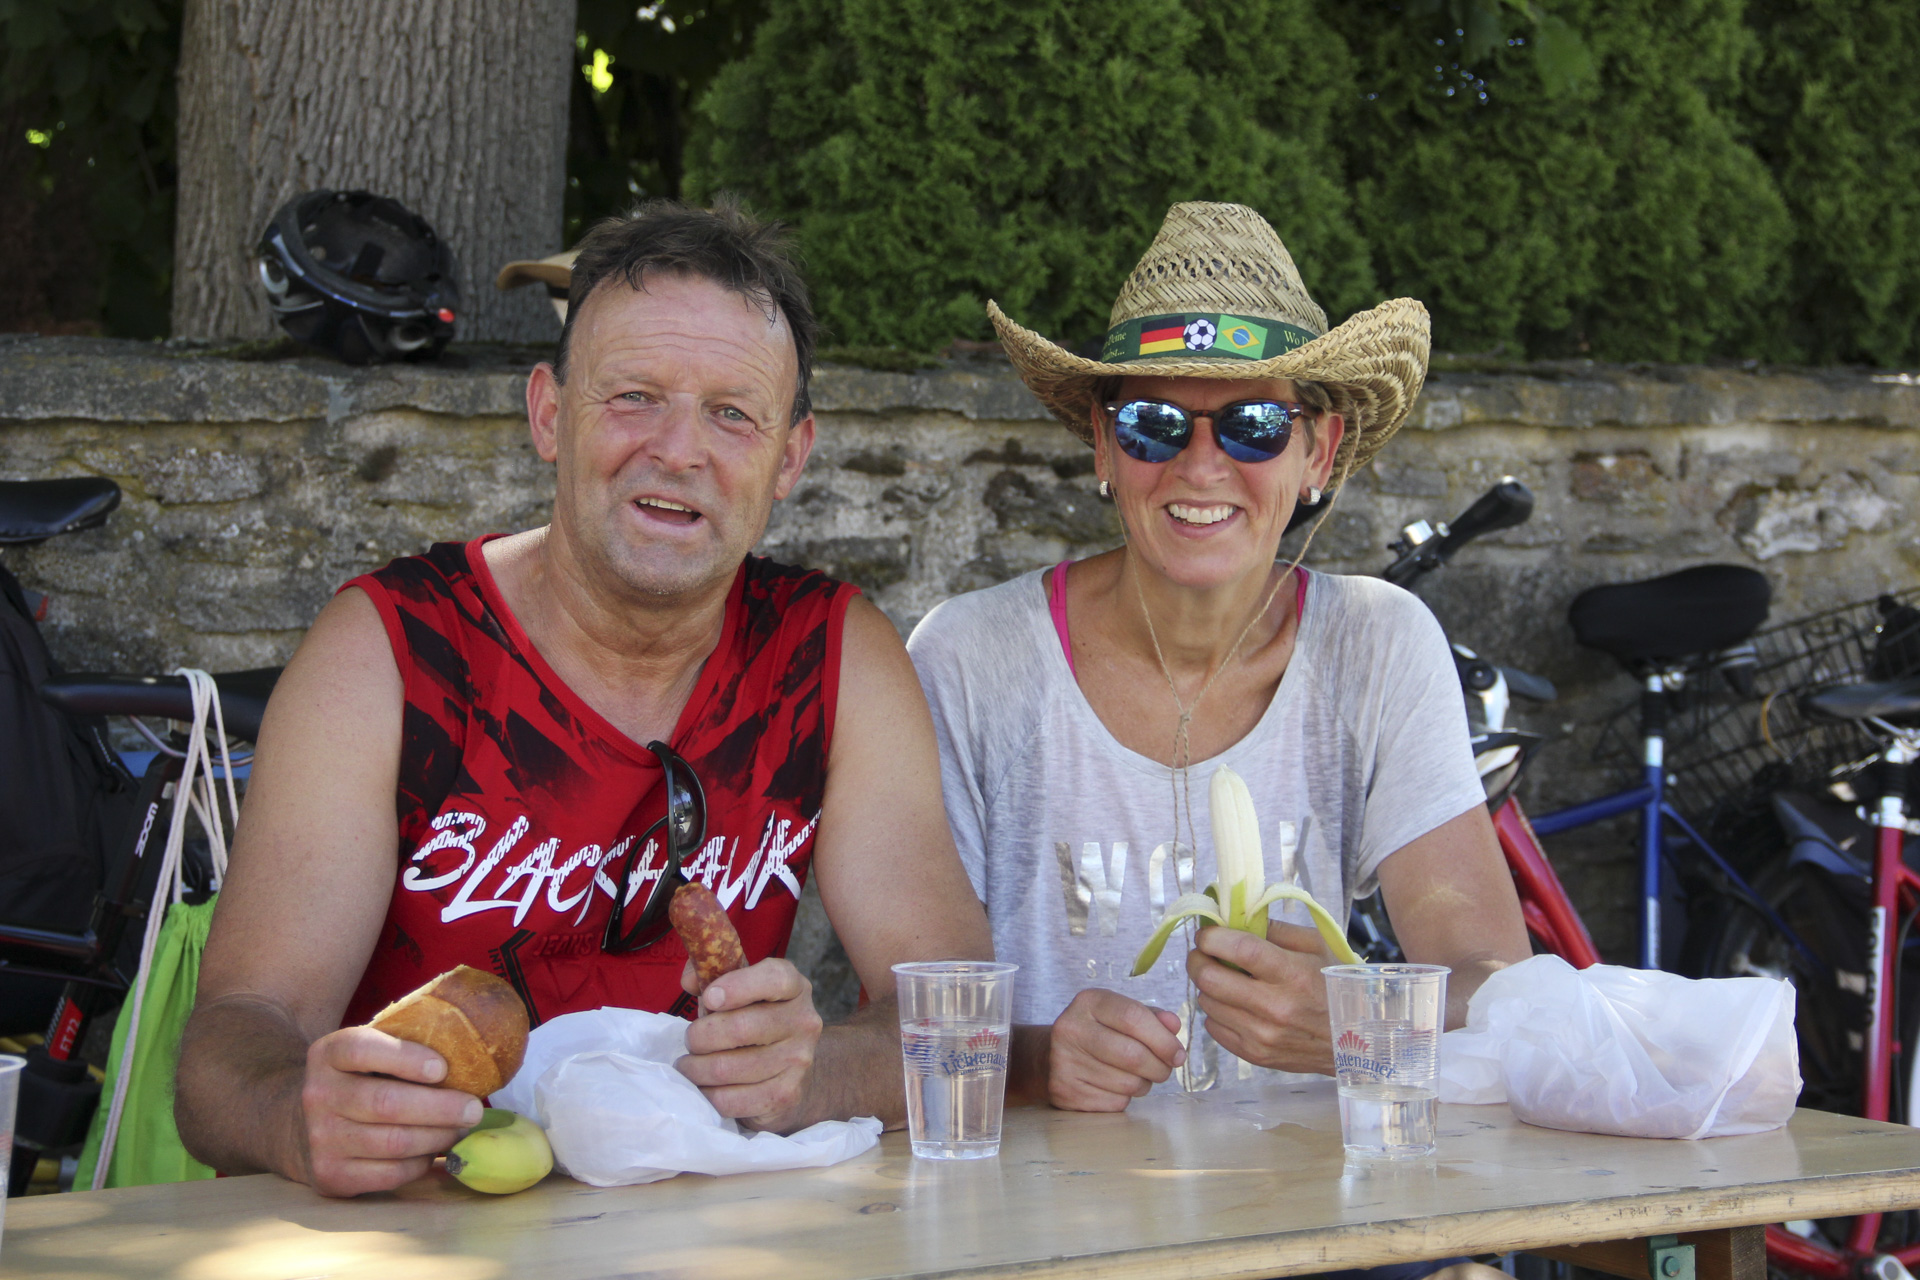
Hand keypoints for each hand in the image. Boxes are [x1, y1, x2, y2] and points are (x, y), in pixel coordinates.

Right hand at [299, 1026, 481, 1196]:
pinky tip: (434, 1152)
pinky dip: (421, 1163)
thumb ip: (402, 1044)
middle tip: (474, 1110)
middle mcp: (318, 1095)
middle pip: (386, 1103)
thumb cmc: (356, 1081)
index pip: (361, 1049)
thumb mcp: (365, 1053)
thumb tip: (471, 1052)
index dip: (405, 1058)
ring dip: (437, 1138)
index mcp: (327, 1054)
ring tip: (461, 1130)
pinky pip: (390, 1173)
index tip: (442, 1068)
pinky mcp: (331, 1175)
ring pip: (394, 1142)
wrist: (299, 1126)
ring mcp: (321, 1139)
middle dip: (440, 1108)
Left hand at [675, 957, 822, 1130]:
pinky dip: (707, 1095)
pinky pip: (731, 1100)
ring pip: (728, 1068)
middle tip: (690, 1041)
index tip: (709, 997)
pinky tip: (703, 1087)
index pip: (774, 978)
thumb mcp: (740, 988)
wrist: (793, 1067)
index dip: (738, 986)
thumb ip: (712, 973)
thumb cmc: (756, 1019)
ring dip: (696, 1069)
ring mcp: (798, 1061)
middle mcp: (803, 1022)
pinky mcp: (786, 1095)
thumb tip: (691, 980)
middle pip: (740, 1028)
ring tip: (689, 1065)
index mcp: (794, 987)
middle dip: (700, 1036)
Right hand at [1047, 989, 1185, 1110]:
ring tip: (1136, 1075)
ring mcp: (1064, 1062)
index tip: (1178, 1054)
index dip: (1163, 1039)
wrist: (1051, 1056)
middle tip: (1165, 1069)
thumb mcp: (1120, 1014)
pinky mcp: (1065, 1092)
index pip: (1133, 1017)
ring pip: (1127, 1083)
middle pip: (1132, 1055)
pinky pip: (1115, 1103)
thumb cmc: (1098, 1033)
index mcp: (1088, 1002)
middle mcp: (1071, 1029)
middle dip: (1159, 1067)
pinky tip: (1115, 1086)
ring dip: (1143, 1084)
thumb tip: (1173, 1026)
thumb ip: (1150, 1017)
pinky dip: (1125, 1098)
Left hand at [1188, 921, 1335, 1074]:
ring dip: (1208, 986)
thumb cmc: (1335, 986)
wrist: (1356, 1043)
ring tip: (1225, 979)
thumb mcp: (1317, 947)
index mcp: (1294, 975)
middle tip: (1202, 952)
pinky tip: (1235, 1004)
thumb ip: (1276, 928)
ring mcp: (1263, 1036)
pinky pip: (1213, 1027)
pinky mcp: (1255, 1055)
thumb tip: (1236, 918)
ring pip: (1207, 1002)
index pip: (1241, 950)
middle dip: (1197, 960)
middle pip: (1211, 979)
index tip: (1206, 932)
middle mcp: (1276, 1008)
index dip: (1213, 937)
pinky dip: (1217, 1011)